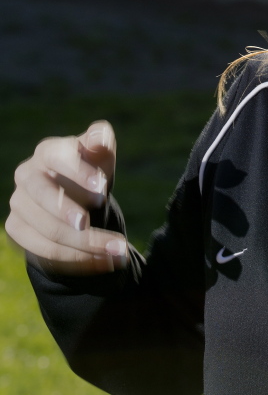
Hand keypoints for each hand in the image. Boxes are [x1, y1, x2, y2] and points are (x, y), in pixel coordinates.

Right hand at [5, 120, 127, 274]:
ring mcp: (19, 204)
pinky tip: (104, 262)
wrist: (76, 197)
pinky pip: (44, 251)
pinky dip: (77, 260)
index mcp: (48, 151)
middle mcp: (27, 176)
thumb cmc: (91, 169)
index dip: (79, 173)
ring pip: (49, 232)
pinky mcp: (17, 229)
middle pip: (46, 200)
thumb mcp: (101, 154)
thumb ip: (101, 141)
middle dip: (73, 215)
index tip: (102, 191)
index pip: (57, 157)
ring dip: (87, 246)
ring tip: (119, 252)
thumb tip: (98, 138)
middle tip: (102, 230)